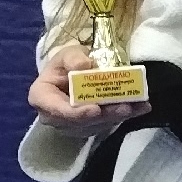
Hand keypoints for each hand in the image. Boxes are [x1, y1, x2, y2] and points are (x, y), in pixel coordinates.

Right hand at [28, 44, 151, 131]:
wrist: (72, 73)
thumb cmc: (66, 63)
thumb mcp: (67, 53)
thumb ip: (73, 58)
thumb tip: (85, 66)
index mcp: (41, 97)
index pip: (55, 110)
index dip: (75, 113)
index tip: (95, 109)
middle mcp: (54, 117)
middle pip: (80, 121)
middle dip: (105, 115)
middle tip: (125, 107)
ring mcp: (70, 125)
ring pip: (96, 125)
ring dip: (118, 116)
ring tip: (137, 106)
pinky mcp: (88, 128)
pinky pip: (105, 125)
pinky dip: (123, 116)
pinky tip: (140, 108)